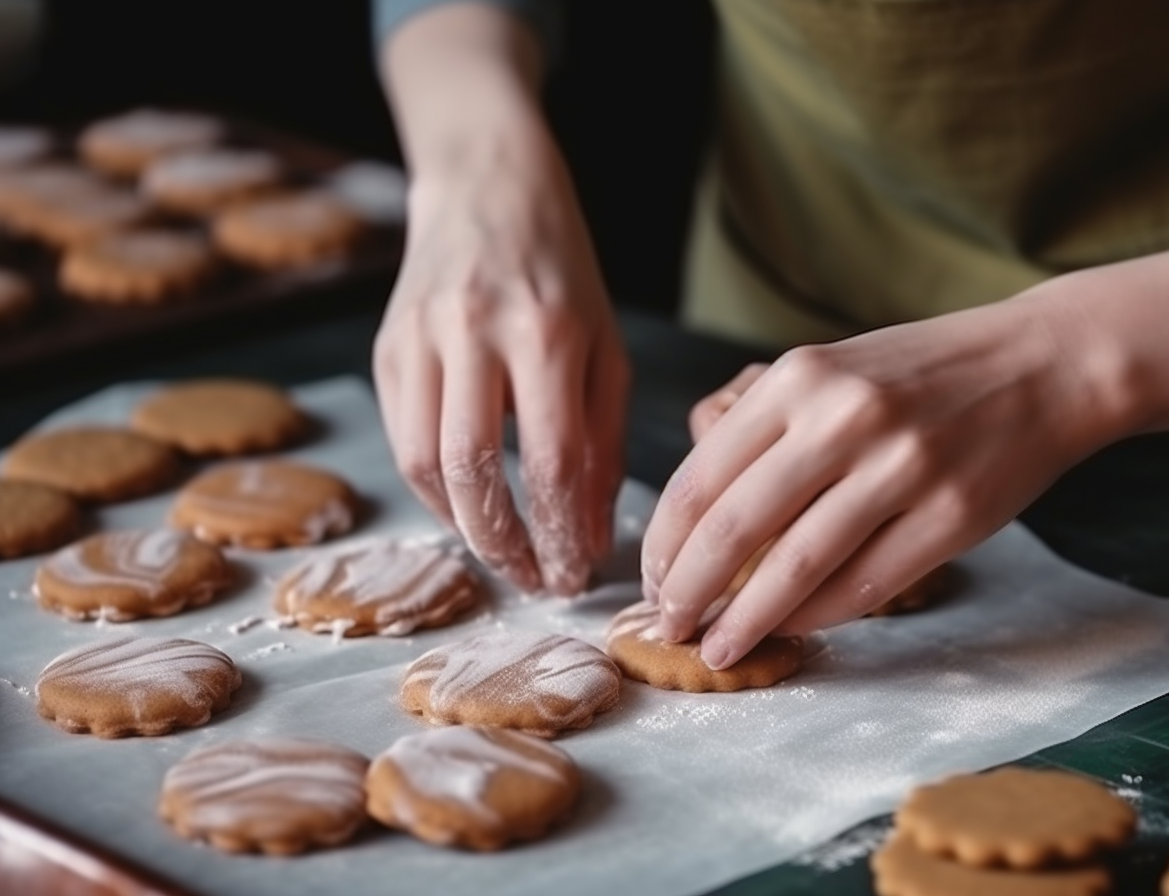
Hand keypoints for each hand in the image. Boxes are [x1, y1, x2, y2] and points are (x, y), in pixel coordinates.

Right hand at [374, 126, 627, 595]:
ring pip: (421, 464)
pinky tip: (467, 507)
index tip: (575, 576)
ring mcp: (419, 337)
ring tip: (502, 554)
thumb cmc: (561, 271)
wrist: (486, 186)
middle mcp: (474, 332)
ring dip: (462, 527)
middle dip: (504, 545)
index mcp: (546, 330)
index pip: (551, 461)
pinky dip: (432, 489)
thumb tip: (591, 534)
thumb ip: (603, 440)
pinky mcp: (386, 348)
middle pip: (473, 471)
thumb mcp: (606, 346)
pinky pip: (400, 439)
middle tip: (534, 579)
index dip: (561, 533)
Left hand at [642, 296, 1123, 668]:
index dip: (664, 544)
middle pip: (733, 529)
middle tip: (670, 626)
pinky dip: (815, 617)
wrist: (1044, 364)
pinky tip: (789, 628)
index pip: (701, 478)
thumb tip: (698, 525)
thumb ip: (765, 430)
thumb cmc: (922, 374)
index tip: (653, 581)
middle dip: (689, 592)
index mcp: (800, 377)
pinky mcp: (949, 517)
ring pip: (794, 569)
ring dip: (745, 621)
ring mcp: (901, 468)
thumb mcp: (830, 369)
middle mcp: (845, 418)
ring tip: (718, 648)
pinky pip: (861, 586)